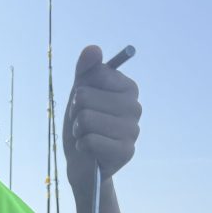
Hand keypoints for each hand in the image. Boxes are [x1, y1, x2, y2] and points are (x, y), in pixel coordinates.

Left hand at [62, 45, 141, 195]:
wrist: (82, 163)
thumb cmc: (83, 126)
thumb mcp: (80, 94)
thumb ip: (85, 70)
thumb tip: (93, 49)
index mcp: (128, 88)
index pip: (94, 74)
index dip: (80, 90)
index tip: (85, 102)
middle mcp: (135, 106)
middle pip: (84, 97)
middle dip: (76, 112)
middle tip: (84, 124)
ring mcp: (133, 130)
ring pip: (86, 119)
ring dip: (78, 130)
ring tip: (86, 136)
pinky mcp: (126, 151)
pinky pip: (90, 140)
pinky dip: (82, 146)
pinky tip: (89, 150)